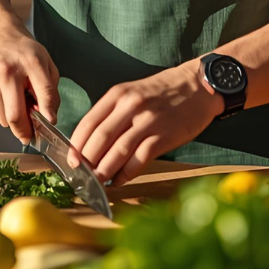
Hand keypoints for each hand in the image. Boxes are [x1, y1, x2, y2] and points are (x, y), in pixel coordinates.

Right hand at [0, 24, 59, 143]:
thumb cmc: (22, 50)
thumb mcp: (44, 62)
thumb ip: (50, 90)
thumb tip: (48, 118)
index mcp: (29, 62)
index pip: (43, 94)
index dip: (48, 115)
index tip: (50, 125)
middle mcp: (5, 72)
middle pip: (14, 117)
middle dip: (24, 131)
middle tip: (30, 134)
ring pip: (2, 119)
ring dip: (11, 117)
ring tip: (14, 99)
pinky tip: (1, 94)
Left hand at [68, 63, 220, 186]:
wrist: (199, 85)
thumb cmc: (163, 92)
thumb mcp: (133, 93)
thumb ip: (113, 113)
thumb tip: (91, 143)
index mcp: (118, 94)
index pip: (88, 123)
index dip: (76, 145)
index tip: (70, 161)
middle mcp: (131, 106)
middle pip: (100, 139)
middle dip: (87, 162)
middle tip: (81, 176)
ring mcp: (148, 121)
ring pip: (117, 151)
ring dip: (104, 171)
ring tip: (97, 183)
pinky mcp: (164, 135)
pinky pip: (139, 159)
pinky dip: (126, 174)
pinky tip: (120, 180)